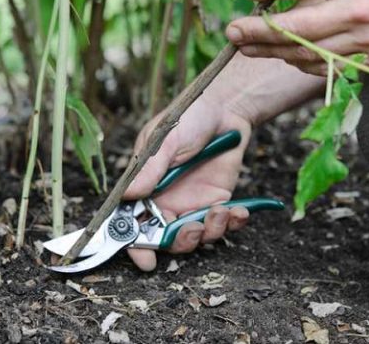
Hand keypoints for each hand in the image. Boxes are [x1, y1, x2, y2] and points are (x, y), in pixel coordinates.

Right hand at [123, 97, 251, 270]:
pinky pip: (222, 225)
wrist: (226, 109)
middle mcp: (166, 200)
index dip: (135, 244)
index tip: (145, 259)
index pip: (132, 221)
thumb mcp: (165, 139)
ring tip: (220, 212)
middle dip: (179, 242)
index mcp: (145, 185)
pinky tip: (238, 211)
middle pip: (166, 238)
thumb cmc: (188, 117)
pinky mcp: (217, 202)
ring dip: (209, 232)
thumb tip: (129, 194)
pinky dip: (232, 224)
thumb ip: (150, 169)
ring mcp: (192, 203)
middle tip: (191, 230)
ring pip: (196, 237)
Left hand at [225, 0, 368, 74]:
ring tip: (248, 47)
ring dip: (272, 52)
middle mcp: (358, 8)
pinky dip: (304, 63)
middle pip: (291, 28)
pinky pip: (330, 68)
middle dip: (255, 31)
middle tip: (231, 32)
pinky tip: (287, 55)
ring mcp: (368, 39)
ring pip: (306, 54)